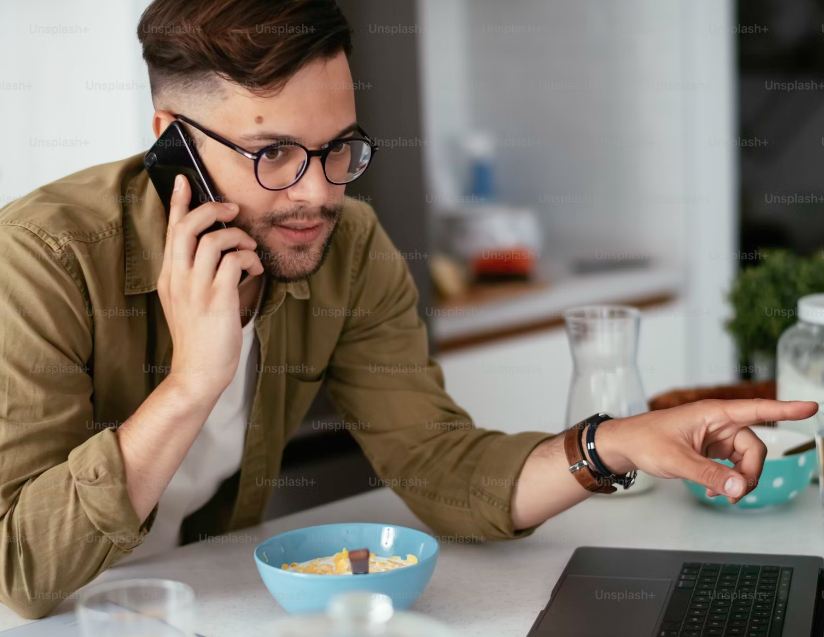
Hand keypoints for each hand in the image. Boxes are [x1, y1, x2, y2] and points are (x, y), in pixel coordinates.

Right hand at [157, 175, 263, 399]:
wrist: (198, 372)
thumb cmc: (199, 337)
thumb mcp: (187, 301)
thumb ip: (196, 275)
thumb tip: (221, 251)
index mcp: (169, 276)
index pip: (171, 231)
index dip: (178, 203)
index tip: (184, 180)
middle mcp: (178, 279)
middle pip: (188, 227)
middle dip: (212, 210)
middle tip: (232, 210)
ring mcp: (196, 289)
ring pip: (213, 241)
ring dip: (238, 238)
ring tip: (250, 249)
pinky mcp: (217, 299)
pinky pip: (233, 262)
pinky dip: (248, 258)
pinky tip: (256, 269)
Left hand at [595, 399, 818, 503]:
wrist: (624, 445)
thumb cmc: (645, 441)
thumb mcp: (677, 460)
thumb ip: (709, 474)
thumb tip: (739, 488)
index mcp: (712, 413)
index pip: (757, 409)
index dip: (785, 410)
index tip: (810, 407)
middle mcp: (718, 422)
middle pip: (754, 447)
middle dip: (750, 472)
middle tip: (735, 494)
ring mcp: (715, 436)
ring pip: (745, 459)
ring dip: (738, 479)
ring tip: (719, 494)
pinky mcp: (710, 449)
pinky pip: (731, 466)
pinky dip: (727, 480)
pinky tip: (714, 490)